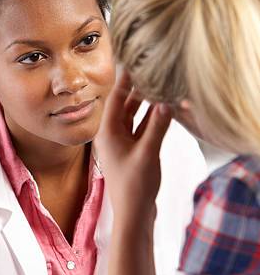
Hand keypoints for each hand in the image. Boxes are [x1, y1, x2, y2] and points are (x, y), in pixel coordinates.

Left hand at [95, 70, 171, 223]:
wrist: (134, 214)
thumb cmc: (135, 187)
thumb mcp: (148, 153)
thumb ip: (157, 126)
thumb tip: (167, 101)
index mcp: (108, 133)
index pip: (115, 98)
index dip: (125, 79)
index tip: (134, 60)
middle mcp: (112, 135)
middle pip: (125, 104)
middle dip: (137, 88)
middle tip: (150, 68)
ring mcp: (123, 143)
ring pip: (135, 116)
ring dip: (146, 102)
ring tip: (159, 83)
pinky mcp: (133, 151)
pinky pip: (142, 128)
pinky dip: (152, 118)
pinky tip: (163, 107)